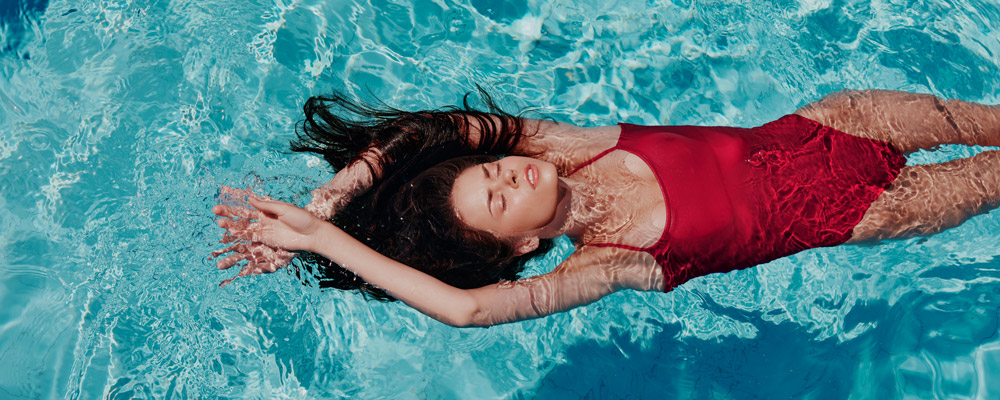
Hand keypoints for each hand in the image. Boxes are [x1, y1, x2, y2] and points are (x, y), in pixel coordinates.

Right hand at [210, 187, 324, 285]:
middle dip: (229, 220)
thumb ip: (266, 206)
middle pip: (242, 221)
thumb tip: (250, 199)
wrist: (312, 234)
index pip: (245, 209)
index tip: (217, 208)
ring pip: (244, 233)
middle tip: (216, 218)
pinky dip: (243, 244)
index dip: (232, 209)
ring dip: (233, 233)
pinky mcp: (268, 243)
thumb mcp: (284, 209)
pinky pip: (253, 243)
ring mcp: (264, 233)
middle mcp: (262, 221)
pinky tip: (233, 243)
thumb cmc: (301, 218)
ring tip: (220, 232)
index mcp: (265, 210)